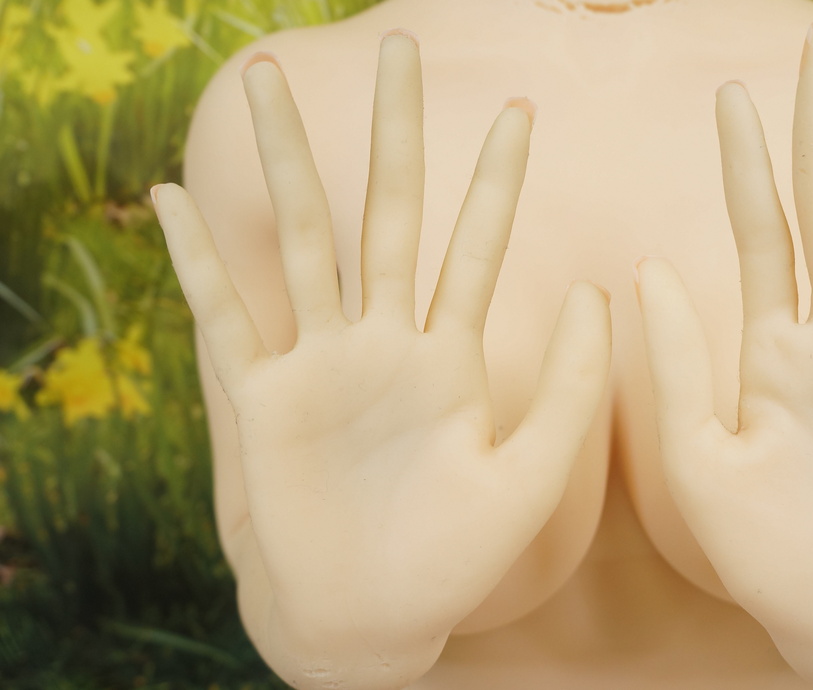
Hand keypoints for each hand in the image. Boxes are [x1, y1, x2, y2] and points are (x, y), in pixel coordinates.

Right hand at [152, 30, 609, 678]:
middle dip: (393, 132)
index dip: (497, 179)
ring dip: (285, 159)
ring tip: (263, 78)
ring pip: (302, 239)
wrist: (376, 619)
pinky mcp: (262, 399)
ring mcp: (319, 364)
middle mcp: (384, 343)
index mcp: (451, 357)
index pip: (476, 245)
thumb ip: (571, 387)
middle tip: (400, 47)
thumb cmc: (456, 557)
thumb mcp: (532, 473)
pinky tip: (172, 197)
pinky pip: (222, 315)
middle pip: (387, 212)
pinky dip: (196, 257)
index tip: (522, 110)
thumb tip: (597, 286)